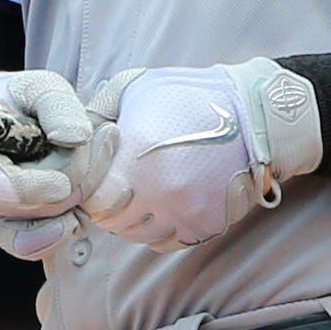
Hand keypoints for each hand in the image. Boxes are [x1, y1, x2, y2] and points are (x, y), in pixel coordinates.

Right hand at [0, 70, 105, 260]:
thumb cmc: (14, 100)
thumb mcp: (34, 85)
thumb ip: (56, 104)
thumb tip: (76, 138)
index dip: (37, 186)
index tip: (67, 173)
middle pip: (34, 206)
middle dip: (79, 176)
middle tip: (104, 137)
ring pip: (40, 231)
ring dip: (78, 202)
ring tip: (94, 165)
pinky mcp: (6, 233)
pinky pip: (35, 248)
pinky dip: (65, 228)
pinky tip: (80, 203)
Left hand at [83, 57, 322, 250]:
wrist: (256, 116)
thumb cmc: (192, 96)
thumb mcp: (139, 87)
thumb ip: (99, 110)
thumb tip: (73, 136)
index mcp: (137, 154)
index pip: (91, 197)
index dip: (89, 190)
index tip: (97, 178)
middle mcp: (159, 190)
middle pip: (112, 222)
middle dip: (108, 206)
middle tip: (117, 188)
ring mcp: (184, 212)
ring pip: (138, 235)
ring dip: (133, 219)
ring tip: (142, 196)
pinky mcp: (206, 225)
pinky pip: (167, 242)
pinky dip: (159, 230)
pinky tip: (164, 207)